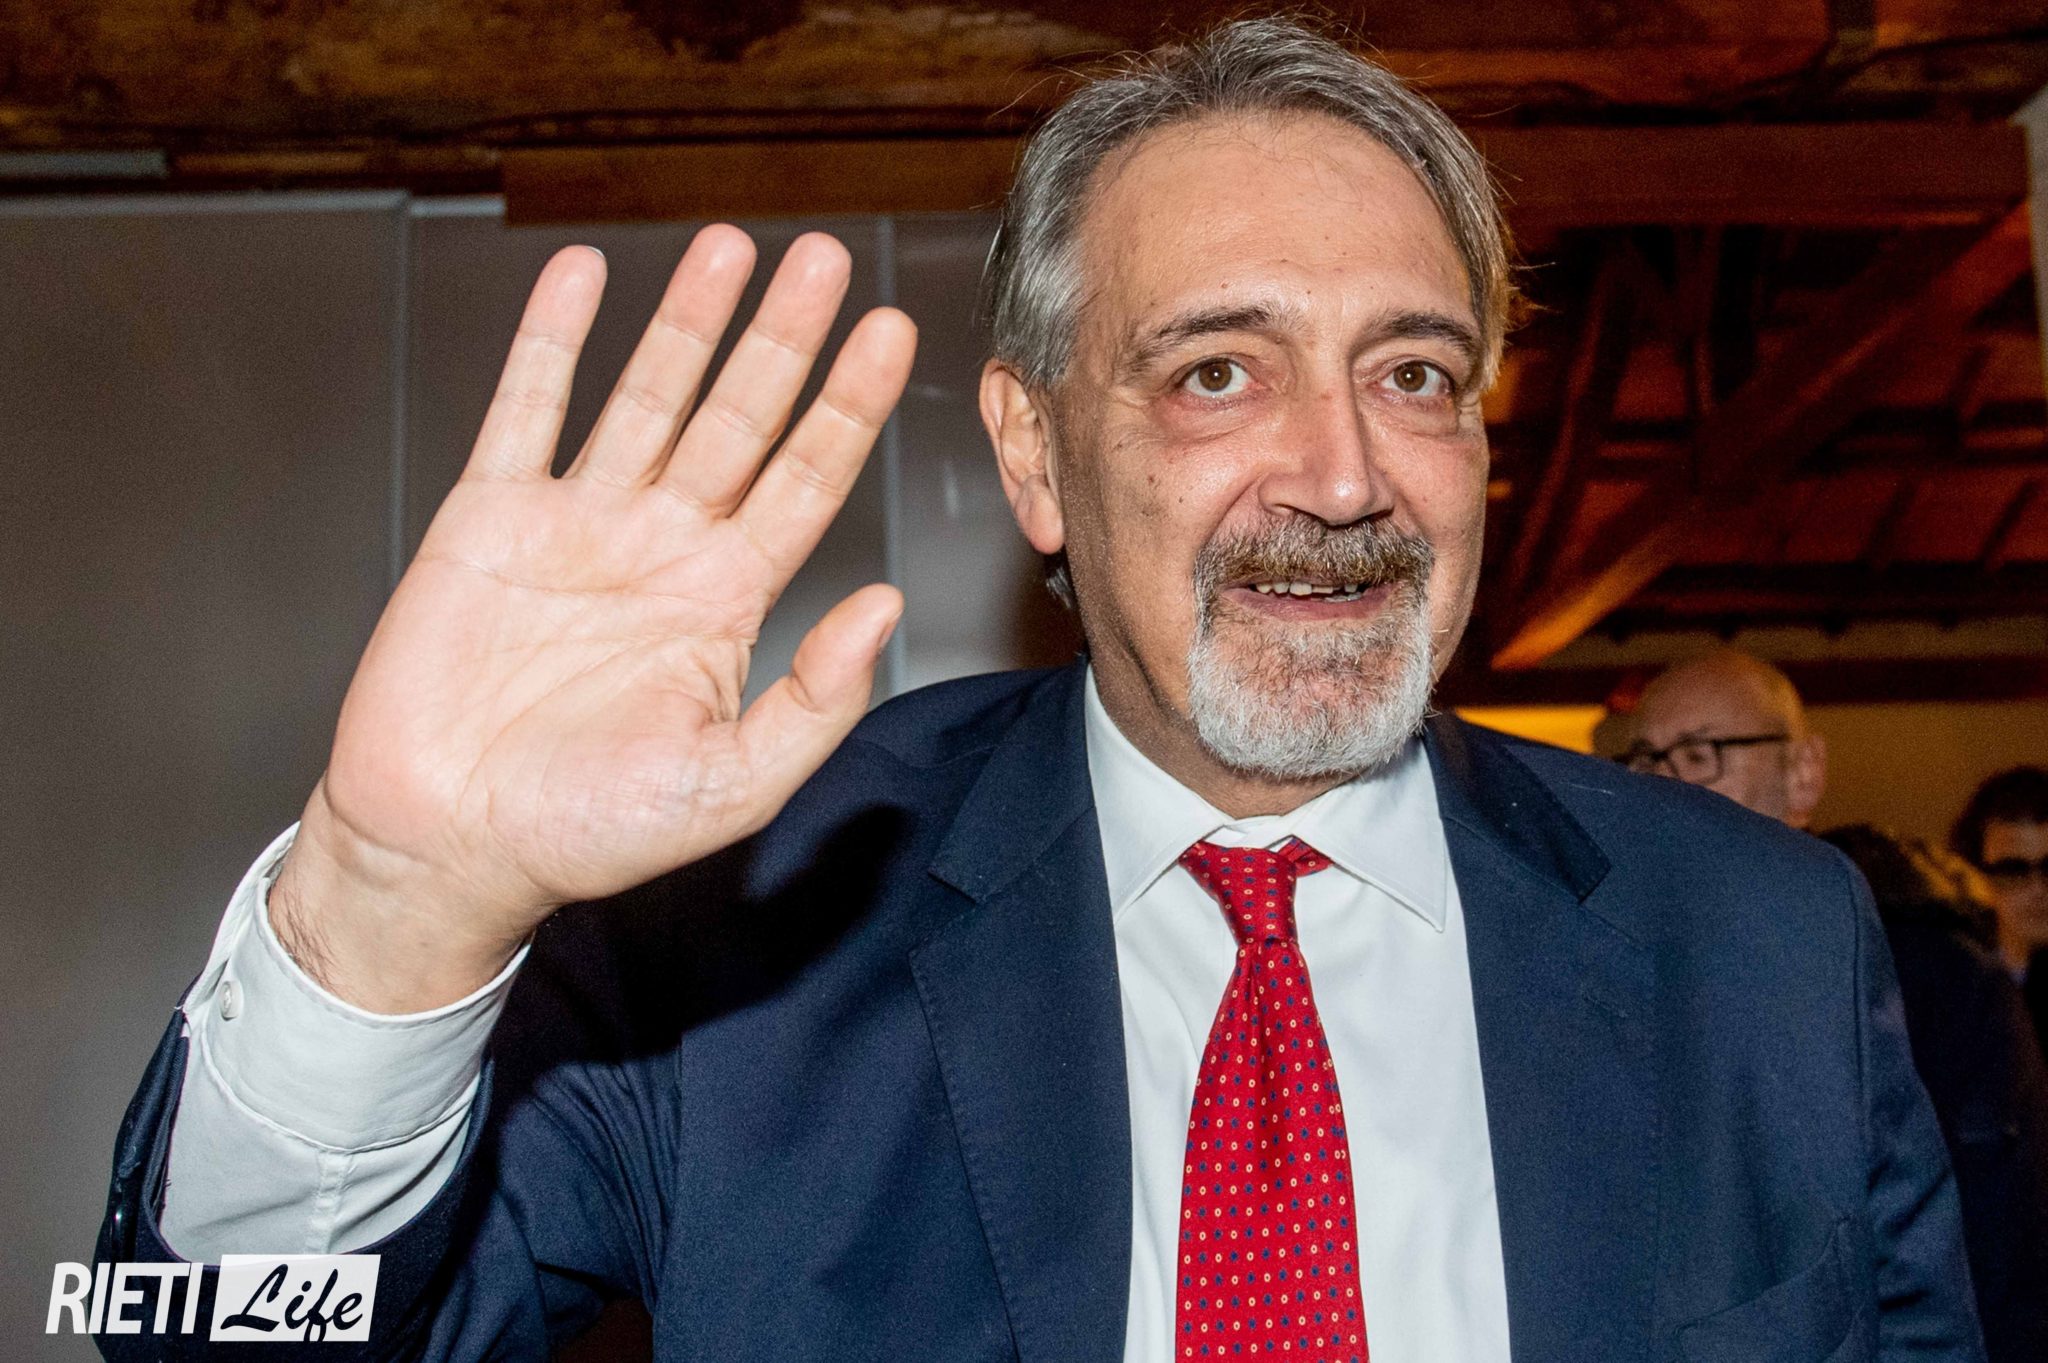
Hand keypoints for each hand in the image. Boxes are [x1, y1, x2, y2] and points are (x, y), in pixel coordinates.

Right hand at [270, 227, 914, 1010]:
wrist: (448, 848)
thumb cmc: (587, 831)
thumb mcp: (731, 783)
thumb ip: (816, 699)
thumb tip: (885, 607)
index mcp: (725, 601)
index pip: (807, 480)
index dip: (849, 406)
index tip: (891, 333)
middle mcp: (662, 548)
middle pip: (739, 418)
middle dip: (782, 339)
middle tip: (821, 259)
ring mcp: (578, 524)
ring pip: (645, 396)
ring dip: (686, 322)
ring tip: (727, 248)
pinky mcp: (488, 518)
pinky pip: (525, 410)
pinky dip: (552, 341)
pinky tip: (583, 277)